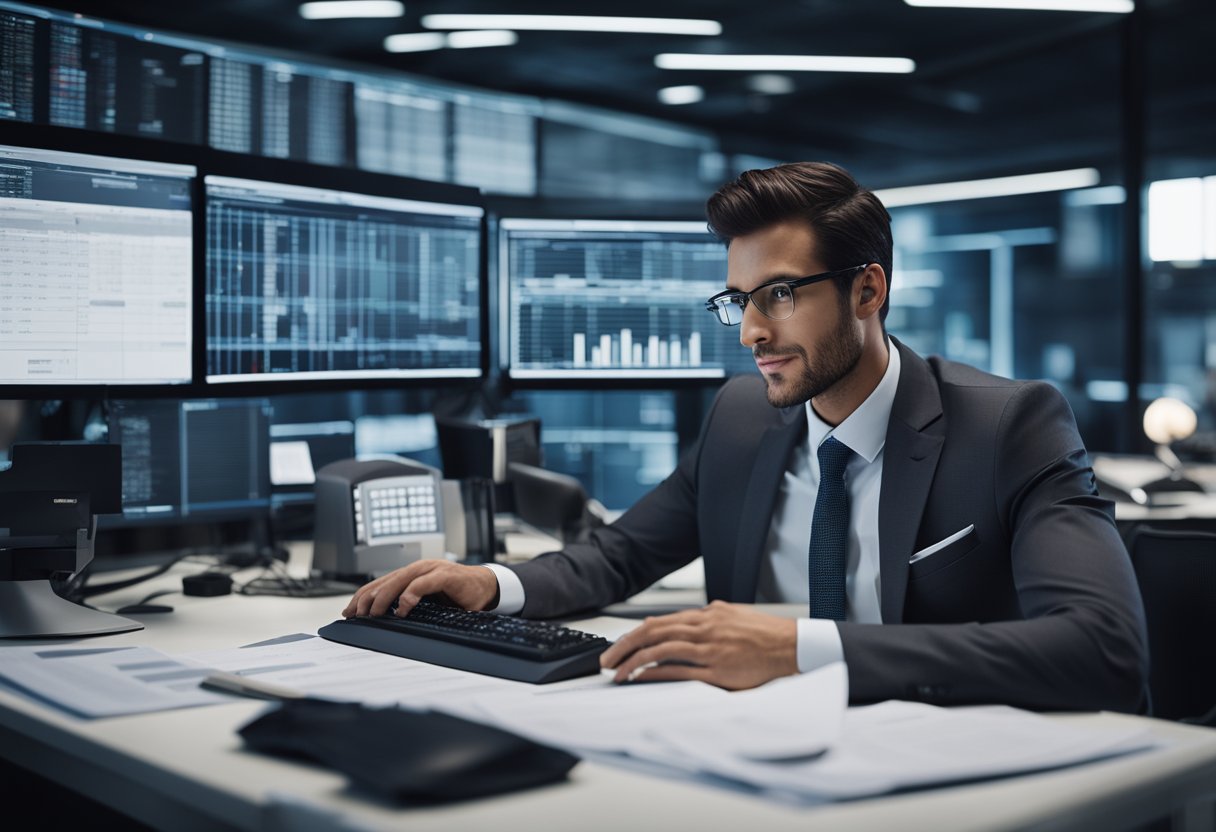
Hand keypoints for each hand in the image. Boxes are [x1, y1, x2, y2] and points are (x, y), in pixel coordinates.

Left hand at [341, 560, 498, 618]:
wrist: (486, 587)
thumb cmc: (458, 594)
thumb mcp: (428, 601)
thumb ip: (409, 603)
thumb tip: (384, 619)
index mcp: (411, 574)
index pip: (380, 582)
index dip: (362, 596)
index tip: (349, 612)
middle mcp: (418, 568)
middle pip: (384, 580)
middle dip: (366, 598)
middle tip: (356, 614)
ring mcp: (431, 569)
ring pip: (399, 580)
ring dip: (383, 597)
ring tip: (373, 613)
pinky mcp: (445, 575)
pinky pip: (422, 584)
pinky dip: (409, 596)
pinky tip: (401, 609)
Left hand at [599, 601, 798, 690]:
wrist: (792, 647)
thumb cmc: (764, 634)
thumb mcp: (731, 616)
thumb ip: (705, 618)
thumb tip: (680, 619)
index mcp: (706, 614)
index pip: (659, 621)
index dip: (635, 633)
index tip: (619, 644)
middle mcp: (704, 628)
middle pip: (652, 632)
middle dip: (624, 646)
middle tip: (606, 659)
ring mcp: (709, 649)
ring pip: (660, 649)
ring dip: (633, 661)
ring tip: (616, 672)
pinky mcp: (716, 671)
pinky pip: (678, 671)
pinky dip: (655, 673)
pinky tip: (640, 678)